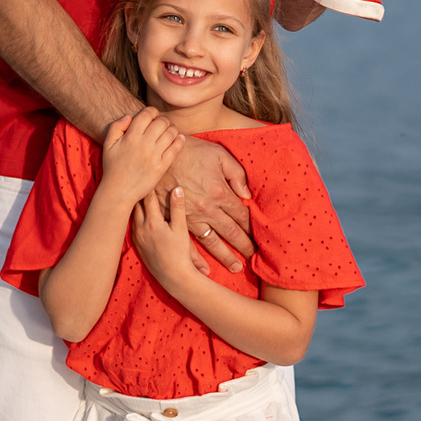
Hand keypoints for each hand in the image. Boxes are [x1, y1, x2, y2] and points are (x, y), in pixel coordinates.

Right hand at [100, 109, 183, 207]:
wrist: (118, 192)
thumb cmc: (112, 168)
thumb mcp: (108, 145)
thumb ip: (116, 127)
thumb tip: (129, 116)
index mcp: (130, 137)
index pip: (147, 114)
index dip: (152, 111)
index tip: (153, 115)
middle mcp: (143, 144)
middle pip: (161, 122)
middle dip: (163, 120)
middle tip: (162, 124)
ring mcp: (154, 156)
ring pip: (171, 133)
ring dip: (173, 129)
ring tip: (170, 131)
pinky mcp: (161, 167)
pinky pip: (175, 149)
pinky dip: (180, 141)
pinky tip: (179, 139)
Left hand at [131, 185, 204, 292]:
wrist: (173, 277)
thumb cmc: (180, 254)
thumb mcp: (181, 229)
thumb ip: (178, 208)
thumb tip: (177, 188)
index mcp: (152, 222)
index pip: (147, 197)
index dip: (148, 183)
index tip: (146, 171)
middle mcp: (141, 228)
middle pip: (135, 203)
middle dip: (136, 191)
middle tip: (135, 175)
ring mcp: (137, 237)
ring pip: (131, 214)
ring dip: (133, 203)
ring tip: (132, 190)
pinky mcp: (137, 245)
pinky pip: (131, 225)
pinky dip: (133, 215)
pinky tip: (134, 211)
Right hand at [158, 134, 254, 271]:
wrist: (159, 153)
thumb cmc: (191, 150)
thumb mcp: (218, 154)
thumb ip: (236, 173)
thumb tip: (247, 195)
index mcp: (220, 192)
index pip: (241, 215)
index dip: (252, 228)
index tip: (260, 238)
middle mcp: (208, 209)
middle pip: (231, 232)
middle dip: (244, 246)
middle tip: (254, 259)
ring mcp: (191, 217)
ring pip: (212, 242)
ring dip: (225, 257)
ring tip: (236, 268)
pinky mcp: (175, 220)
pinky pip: (187, 244)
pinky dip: (196, 259)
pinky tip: (204, 269)